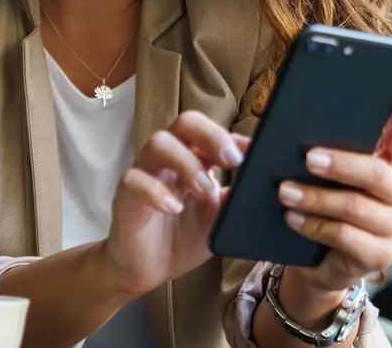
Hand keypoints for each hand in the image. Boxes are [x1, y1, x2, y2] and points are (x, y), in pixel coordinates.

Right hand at [102, 110, 248, 297]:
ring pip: (158, 142)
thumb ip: (236, 200)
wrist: (148, 270)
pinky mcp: (125, 196)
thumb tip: (266, 185)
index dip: (235, 139)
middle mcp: (170, 159)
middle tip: (232, 161)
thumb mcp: (220, 220)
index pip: (213, 132)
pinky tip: (174, 207)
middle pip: (186, 122)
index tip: (256, 154)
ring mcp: (145, 173)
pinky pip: (133, 180)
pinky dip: (155, 191)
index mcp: (195, 158)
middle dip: (211, 135)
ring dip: (186, 162)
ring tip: (205, 189)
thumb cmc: (184, 238)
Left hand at [278, 78, 391, 300]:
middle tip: (309, 157)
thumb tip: (263, 133)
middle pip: (376, 174)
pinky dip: (313, 225)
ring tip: (284, 190)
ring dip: (315, 198)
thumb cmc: (325, 206)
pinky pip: (344, 237)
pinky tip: (292, 218)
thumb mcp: (324, 176)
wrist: (322, 263)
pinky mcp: (380, 256)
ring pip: (355, 207)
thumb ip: (313, 151)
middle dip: (341, 163)